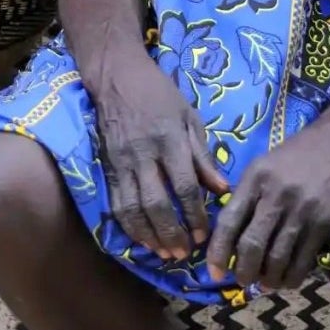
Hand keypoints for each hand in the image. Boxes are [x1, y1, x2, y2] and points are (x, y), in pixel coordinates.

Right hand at [92, 54, 229, 260]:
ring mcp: (122, 162)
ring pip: (133, 208)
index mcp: (169, 140)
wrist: (117, 76)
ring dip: (149, 235)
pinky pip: (116, 202)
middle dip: (172, 232)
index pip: (184, 186)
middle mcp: (144, 154)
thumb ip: (203, 155)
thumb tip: (222, 189)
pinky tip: (142, 238)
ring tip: (164, 253)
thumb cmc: (159, 94)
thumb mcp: (190, 117)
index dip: (194, 214)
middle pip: (157, 203)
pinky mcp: (107, 166)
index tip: (204, 234)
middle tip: (185, 252)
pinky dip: (128, 225)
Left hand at [205, 119, 329, 290]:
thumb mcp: (263, 164)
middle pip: (252, 245)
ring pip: (277, 258)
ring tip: (263, 283)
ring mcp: (301, 211)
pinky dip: (291, 277)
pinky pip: (303, 261)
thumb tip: (229, 234)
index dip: (218, 251)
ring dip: (267, 279)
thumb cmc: (297, 154)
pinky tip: (285, 280)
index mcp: (255, 178)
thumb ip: (246, 194)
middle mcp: (276, 195)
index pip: (229, 221)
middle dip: (243, 271)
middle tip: (242, 280)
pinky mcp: (323, 224)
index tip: (214, 272)